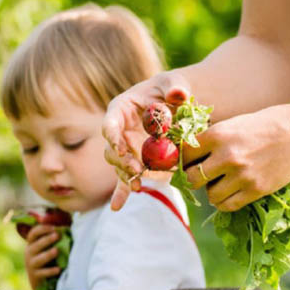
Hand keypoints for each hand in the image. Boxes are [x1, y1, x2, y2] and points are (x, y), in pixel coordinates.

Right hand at [24, 224, 60, 289]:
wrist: (40, 280)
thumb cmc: (47, 258)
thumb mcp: (47, 247)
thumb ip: (54, 237)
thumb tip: (67, 227)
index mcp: (32, 244)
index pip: (33, 233)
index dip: (42, 229)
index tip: (54, 227)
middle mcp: (29, 253)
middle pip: (36, 245)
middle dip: (46, 240)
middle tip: (57, 235)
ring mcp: (31, 265)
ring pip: (38, 259)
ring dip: (48, 254)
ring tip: (57, 250)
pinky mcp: (35, 275)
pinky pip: (43, 273)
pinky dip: (50, 271)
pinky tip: (58, 269)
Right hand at [102, 71, 190, 209]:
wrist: (178, 105)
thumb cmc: (172, 89)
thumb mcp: (175, 83)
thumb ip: (176, 87)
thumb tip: (179, 94)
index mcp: (121, 109)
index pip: (110, 122)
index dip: (112, 135)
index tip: (120, 148)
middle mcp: (119, 131)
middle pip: (112, 149)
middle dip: (121, 161)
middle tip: (135, 168)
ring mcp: (127, 149)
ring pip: (119, 166)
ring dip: (126, 176)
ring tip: (139, 185)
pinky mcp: (136, 163)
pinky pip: (125, 179)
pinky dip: (122, 193)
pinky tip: (117, 207)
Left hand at [182, 103, 289, 211]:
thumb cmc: (267, 124)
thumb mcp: (235, 123)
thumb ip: (213, 138)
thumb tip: (188, 152)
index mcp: (218, 134)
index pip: (184, 154)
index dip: (183, 159)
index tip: (187, 161)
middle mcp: (227, 156)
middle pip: (191, 178)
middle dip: (193, 177)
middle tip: (200, 174)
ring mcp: (242, 175)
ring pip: (209, 195)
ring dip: (211, 190)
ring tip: (221, 181)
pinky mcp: (256, 190)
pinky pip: (227, 205)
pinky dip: (225, 201)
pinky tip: (231, 190)